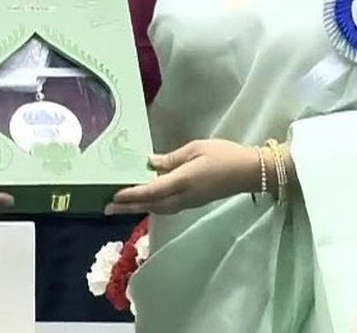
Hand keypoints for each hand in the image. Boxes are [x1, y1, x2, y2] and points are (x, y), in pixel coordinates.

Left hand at [104, 139, 258, 215]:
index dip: (132, 194)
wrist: (250, 172)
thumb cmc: (224, 155)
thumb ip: (171, 158)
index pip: (152, 190)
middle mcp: (183, 196)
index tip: (114, 196)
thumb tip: (150, 163)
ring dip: (139, 207)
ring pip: (159, 208)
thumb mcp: (196, 149)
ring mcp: (189, 202)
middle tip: (107, 208)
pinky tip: (146, 201)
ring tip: (121, 206)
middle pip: (151, 204)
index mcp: (182, 181)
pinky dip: (153, 205)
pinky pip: (167, 207)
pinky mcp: (193, 202)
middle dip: (128, 206)